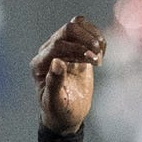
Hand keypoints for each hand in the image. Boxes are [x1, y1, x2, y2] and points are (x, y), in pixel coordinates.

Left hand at [28, 17, 103, 134]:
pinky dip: (97, 38)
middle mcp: (49, 52)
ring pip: (77, 25)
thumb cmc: (58, 112)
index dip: (77, 49)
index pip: (58, 45)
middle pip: (68, 29)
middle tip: (98, 55)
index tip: (94, 61)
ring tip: (100, 55)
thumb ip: (54, 83)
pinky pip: (86, 32)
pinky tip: (101, 54)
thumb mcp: (55, 102)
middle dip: (87, 39)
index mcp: (40, 64)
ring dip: (93, 36)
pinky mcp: (75, 49)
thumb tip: (57, 62)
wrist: (66, 116)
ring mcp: (62, 48)